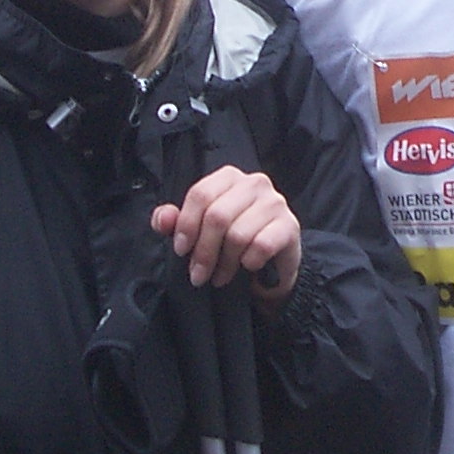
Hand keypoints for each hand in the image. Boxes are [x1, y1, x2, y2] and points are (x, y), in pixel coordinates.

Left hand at [151, 166, 301, 308]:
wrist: (271, 260)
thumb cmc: (231, 239)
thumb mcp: (199, 230)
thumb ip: (175, 222)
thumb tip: (163, 219)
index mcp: (229, 177)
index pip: (201, 194)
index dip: (186, 225)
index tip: (181, 250)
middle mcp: (254, 183)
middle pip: (217, 216)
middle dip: (204, 251)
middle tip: (198, 275)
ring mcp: (275, 202)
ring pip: (238, 234)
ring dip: (225, 263)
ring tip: (220, 276)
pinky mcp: (290, 225)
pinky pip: (261, 246)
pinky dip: (249, 261)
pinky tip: (247, 266)